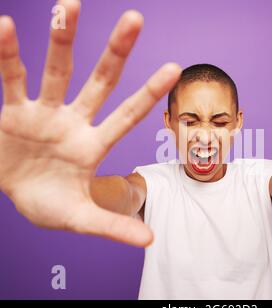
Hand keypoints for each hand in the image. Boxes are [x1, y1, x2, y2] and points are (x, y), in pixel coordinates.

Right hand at [0, 0, 180, 246]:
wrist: (12, 192)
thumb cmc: (49, 202)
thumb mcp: (81, 217)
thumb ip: (113, 226)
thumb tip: (150, 241)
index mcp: (94, 144)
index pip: (128, 115)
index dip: (149, 93)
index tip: (174, 66)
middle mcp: (73, 121)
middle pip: (100, 82)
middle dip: (116, 52)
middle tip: (134, 18)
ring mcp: (43, 112)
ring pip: (56, 71)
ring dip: (63, 39)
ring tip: (69, 4)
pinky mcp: (11, 111)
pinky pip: (10, 78)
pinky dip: (7, 56)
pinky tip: (3, 26)